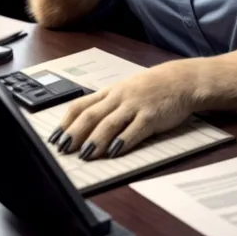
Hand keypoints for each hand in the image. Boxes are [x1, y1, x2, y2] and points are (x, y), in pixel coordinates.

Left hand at [48, 60, 200, 159]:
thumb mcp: (127, 90)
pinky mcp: (152, 116)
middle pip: (91, 115)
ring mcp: (136, 106)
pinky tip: (114, 152)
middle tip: (62, 149)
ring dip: (95, 140)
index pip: (81, 105)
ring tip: (84, 155)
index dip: (66, 123)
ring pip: (110, 124)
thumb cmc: (154, 87)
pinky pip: (134, 130)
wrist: (182, 80)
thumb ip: (108, 104)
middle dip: (74, 133)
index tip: (54, 138)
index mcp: (111, 91)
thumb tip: (84, 124)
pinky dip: (123, 142)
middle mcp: (120, 97)